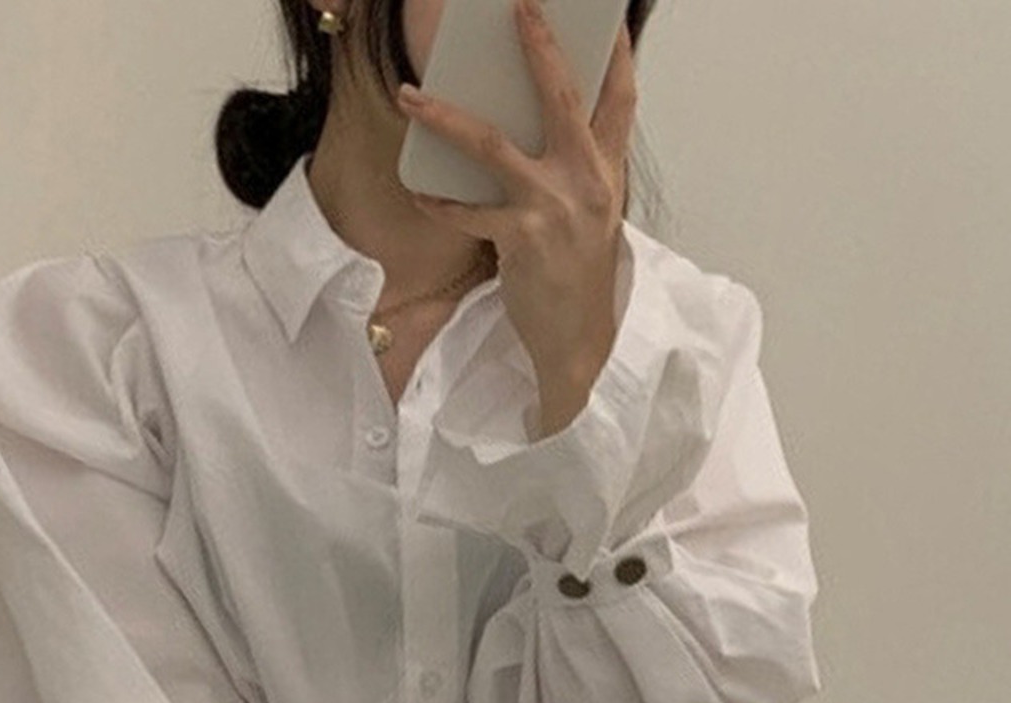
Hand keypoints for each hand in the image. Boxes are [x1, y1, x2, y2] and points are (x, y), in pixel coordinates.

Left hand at [396, 0, 637, 410]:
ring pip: (491, 145)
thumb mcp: (591, 218)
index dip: (616, 53)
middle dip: (538, 47)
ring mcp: (554, 208)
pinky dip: (437, 200)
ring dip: (444, 117)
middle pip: (560, 97)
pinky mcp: (521, 239)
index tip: (607, 17)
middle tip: (517, 8)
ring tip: (411, 97)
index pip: (621, 100)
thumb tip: (527, 134)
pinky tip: (417, 191)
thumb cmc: (578, 279)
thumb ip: (571, 173)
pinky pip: (466, 210)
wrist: (579, 341)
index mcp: (607, 174)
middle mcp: (586, 182)